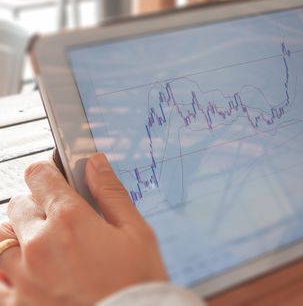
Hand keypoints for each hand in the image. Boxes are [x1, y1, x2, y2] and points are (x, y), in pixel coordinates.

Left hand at [0, 154, 167, 305]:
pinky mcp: (17, 303)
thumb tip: (95, 162)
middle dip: (38, 205)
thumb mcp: (136, 232)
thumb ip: (111, 193)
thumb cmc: (138, 281)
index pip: (40, 176)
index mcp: (70, 220)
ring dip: (19, 236)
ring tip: (44, 248)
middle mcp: (39, 245)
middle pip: (18, 205)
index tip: (55, 177)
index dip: (49, 171)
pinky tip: (30, 271)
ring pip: (2, 238)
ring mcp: (23, 276)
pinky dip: (8, 269)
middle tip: (61, 220)